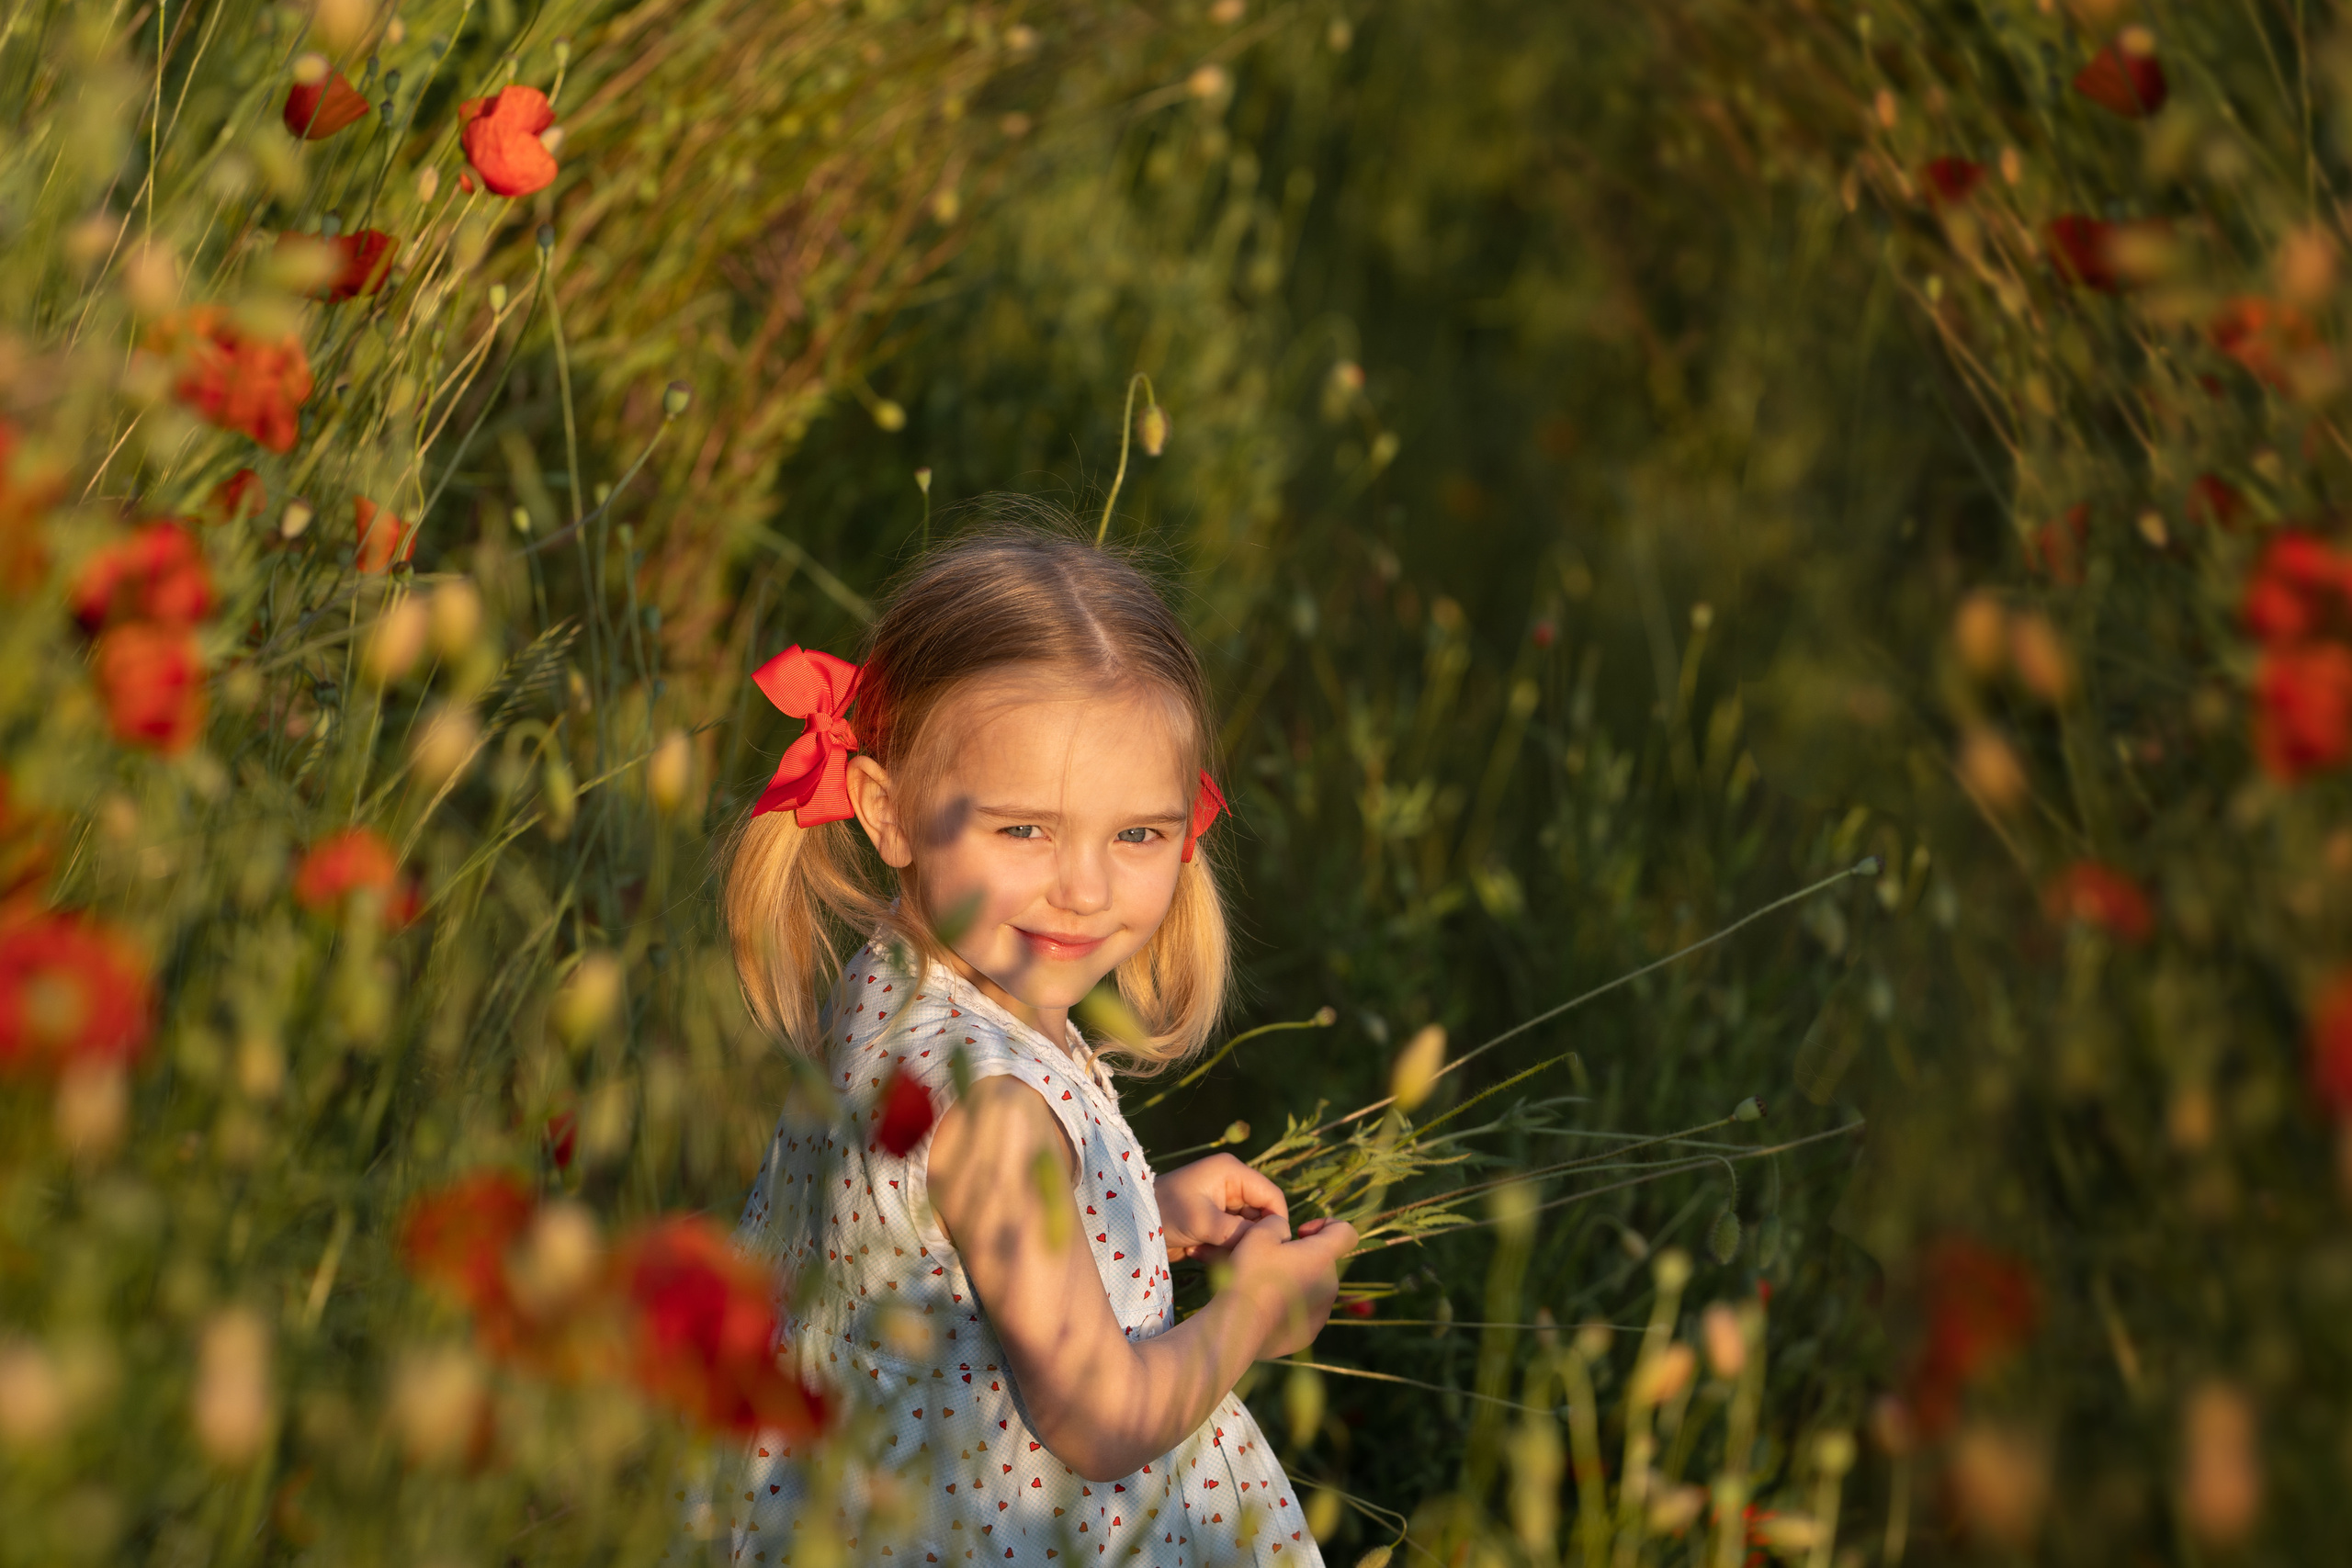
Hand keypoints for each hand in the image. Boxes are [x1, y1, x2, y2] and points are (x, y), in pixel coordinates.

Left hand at [1155, 1154, 1289, 1260]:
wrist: (1131, 1225)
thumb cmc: (1165, 1212)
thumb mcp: (1203, 1221)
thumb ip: (1238, 1231)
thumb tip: (1268, 1242)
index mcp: (1232, 1172)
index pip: (1271, 1196)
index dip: (1275, 1221)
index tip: (1269, 1247)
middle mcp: (1231, 1186)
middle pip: (1261, 1217)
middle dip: (1248, 1239)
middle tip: (1228, 1254)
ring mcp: (1223, 1205)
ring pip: (1246, 1233)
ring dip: (1230, 1248)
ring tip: (1204, 1251)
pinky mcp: (1214, 1223)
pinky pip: (1230, 1241)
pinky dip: (1218, 1252)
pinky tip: (1196, 1252)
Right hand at [1225, 1213, 1357, 1360]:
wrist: (1238, 1330)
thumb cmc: (1250, 1277)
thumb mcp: (1258, 1235)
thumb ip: (1278, 1223)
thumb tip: (1285, 1232)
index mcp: (1322, 1257)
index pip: (1346, 1233)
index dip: (1327, 1225)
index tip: (1300, 1233)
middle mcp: (1329, 1285)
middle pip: (1323, 1261)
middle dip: (1302, 1257)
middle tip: (1269, 1263)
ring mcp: (1322, 1312)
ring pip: (1314, 1286)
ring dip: (1296, 1281)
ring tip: (1265, 1288)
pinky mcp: (1310, 1332)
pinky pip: (1305, 1311)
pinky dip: (1291, 1306)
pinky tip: (1266, 1309)